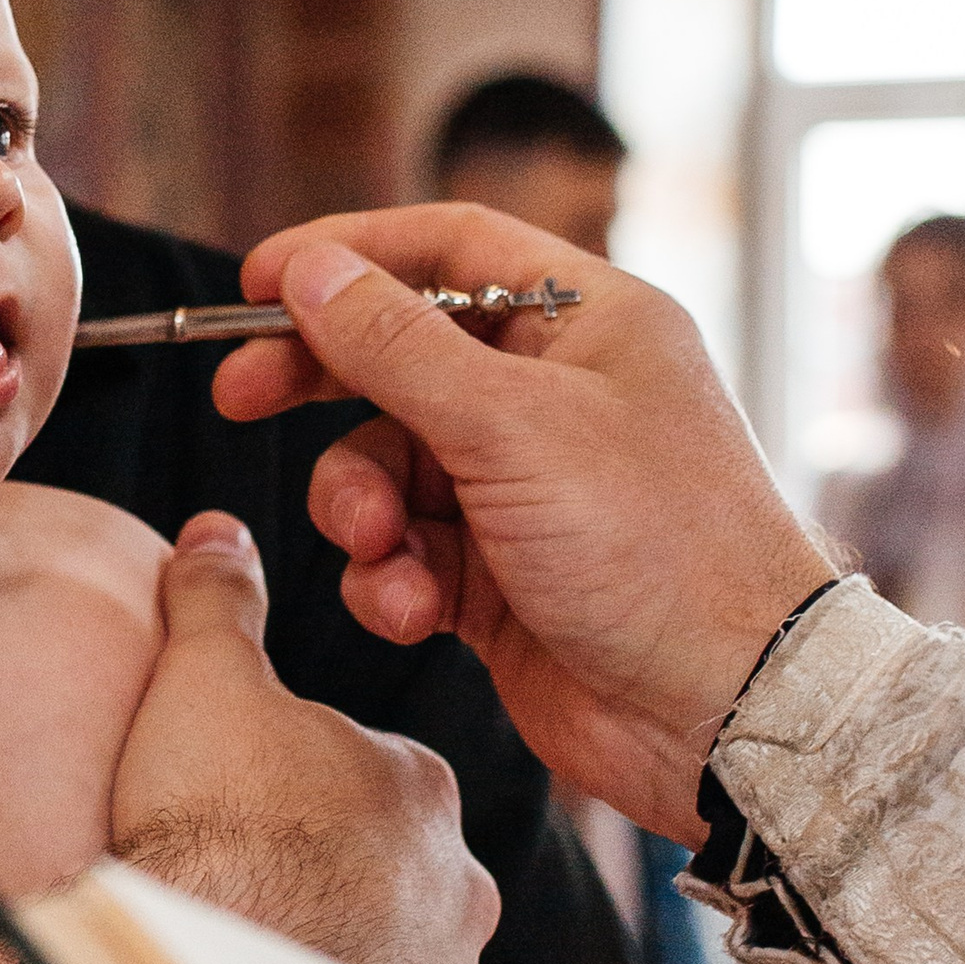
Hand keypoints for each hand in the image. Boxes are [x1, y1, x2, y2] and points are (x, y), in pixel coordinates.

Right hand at [113, 513, 499, 963]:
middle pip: (397, 869)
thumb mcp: (204, 682)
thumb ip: (218, 604)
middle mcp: (459, 884)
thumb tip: (221, 534)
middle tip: (255, 887)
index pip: (372, 772)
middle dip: (339, 878)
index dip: (303, 784)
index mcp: (419, 786)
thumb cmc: (213, 823)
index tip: (247, 807)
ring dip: (351, 963)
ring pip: (404, 961)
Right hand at [209, 211, 834, 846]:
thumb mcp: (513, 428)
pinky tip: (415, 612)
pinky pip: (406, 554)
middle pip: (400, 355)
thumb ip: (395, 348)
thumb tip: (314, 272)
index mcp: (588, 324)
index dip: (350, 253)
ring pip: (388, 467)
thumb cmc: (659, 550)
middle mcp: (557, 396)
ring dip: (362, 508)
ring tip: (382, 547)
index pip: (449, 251)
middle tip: (239, 397)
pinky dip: (392, 580)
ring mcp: (526, 490)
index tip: (257, 281)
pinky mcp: (500, 578)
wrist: (725, 712)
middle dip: (320, 381)